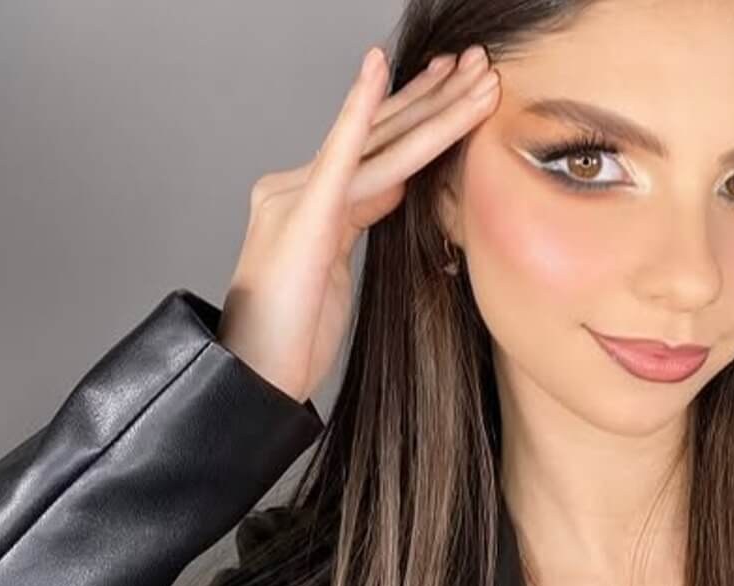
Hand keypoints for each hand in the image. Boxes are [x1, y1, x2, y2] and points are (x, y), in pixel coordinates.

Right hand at [218, 43, 499, 402]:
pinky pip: (341, 155)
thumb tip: (395, 187)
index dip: (420, 115)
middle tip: (478, 62)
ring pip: (381, 143)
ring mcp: (298, 197)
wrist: (254, 375)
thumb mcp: (338, 268)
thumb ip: (359, 219)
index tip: (458, 86)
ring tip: (476, 74)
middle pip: (382, 133)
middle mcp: (300, 188)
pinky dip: (360, 110)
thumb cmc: (292, 334)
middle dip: (436, 96)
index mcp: (313, 203)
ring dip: (436, 107)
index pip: (376, 148)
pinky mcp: (303, 216)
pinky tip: (379, 69)